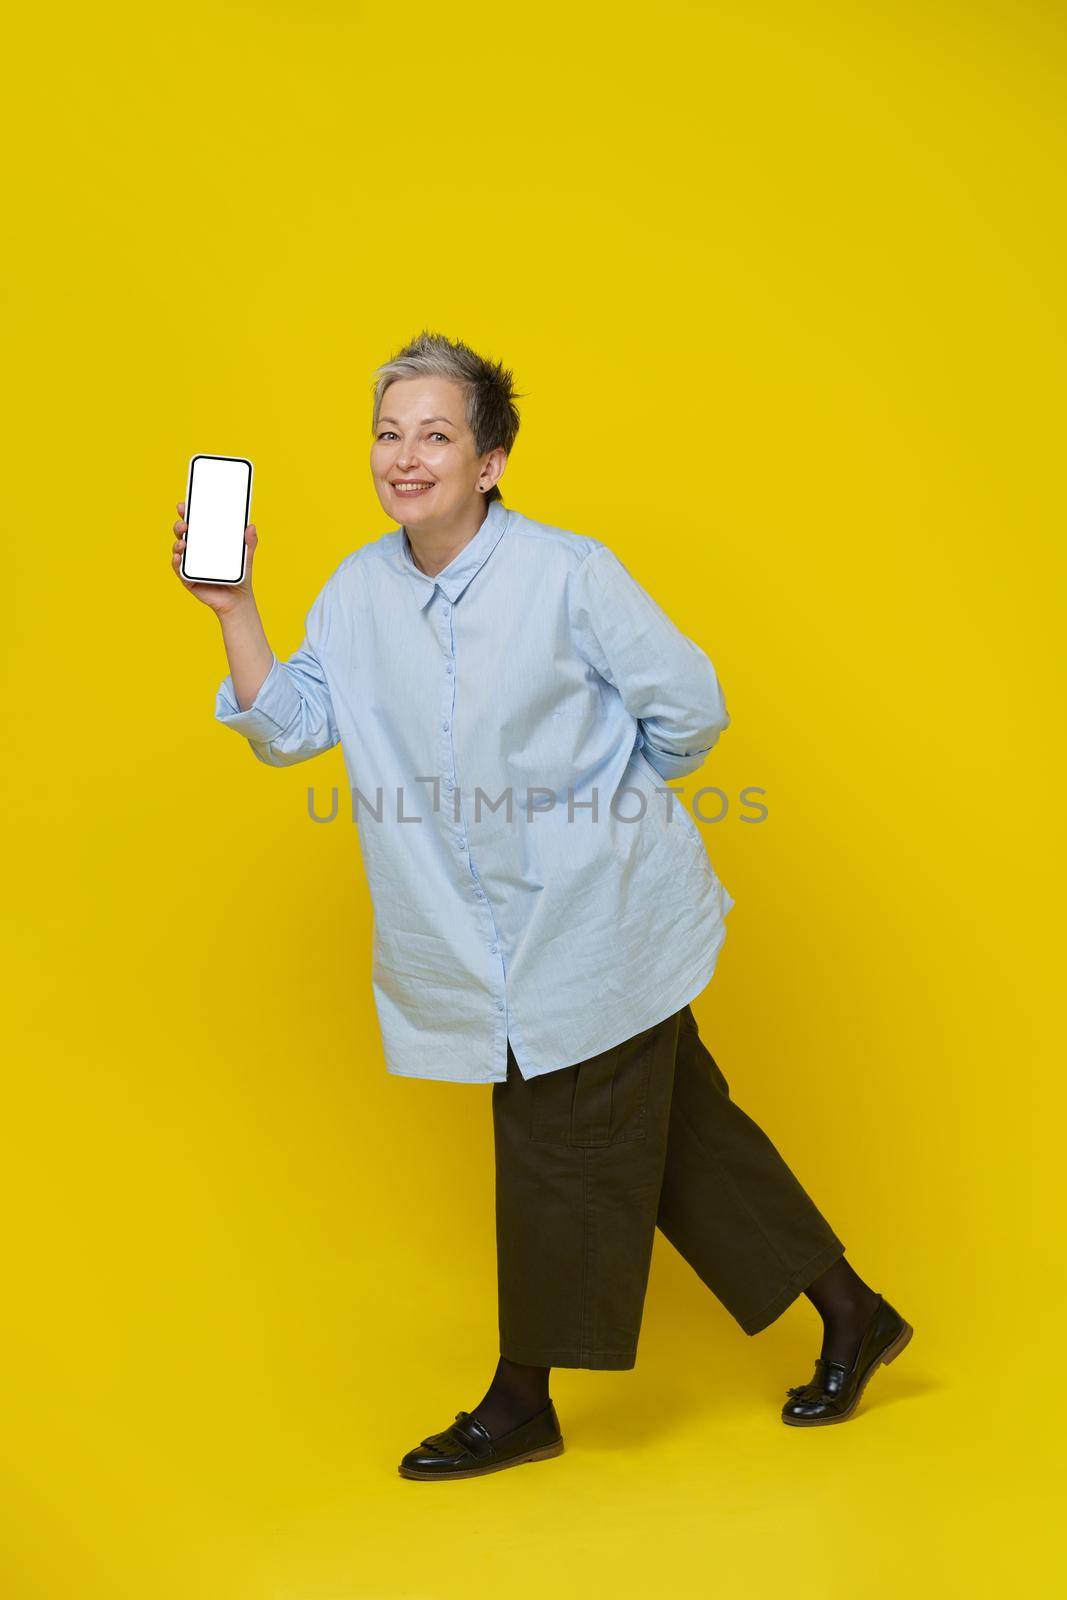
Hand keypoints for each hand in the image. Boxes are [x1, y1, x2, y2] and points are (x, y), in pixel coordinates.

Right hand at [171, 500, 257, 614]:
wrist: (237, 600)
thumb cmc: (240, 576)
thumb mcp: (246, 557)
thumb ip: (250, 543)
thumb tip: (251, 526)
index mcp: (207, 540)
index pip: (195, 523)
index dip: (188, 513)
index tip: (184, 505)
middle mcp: (195, 550)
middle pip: (183, 533)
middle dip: (180, 525)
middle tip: (185, 523)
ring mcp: (189, 563)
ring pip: (178, 548)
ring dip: (177, 542)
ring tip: (183, 542)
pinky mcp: (187, 577)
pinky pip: (178, 567)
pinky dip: (176, 561)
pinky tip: (178, 556)